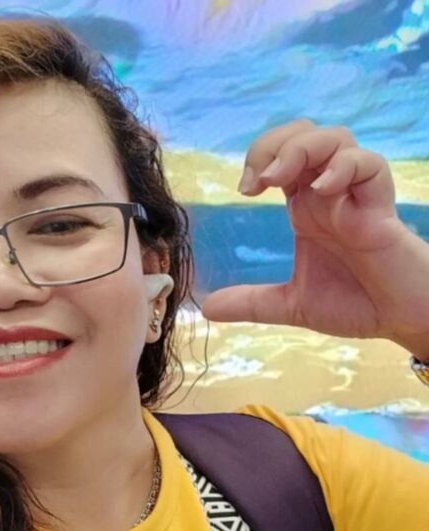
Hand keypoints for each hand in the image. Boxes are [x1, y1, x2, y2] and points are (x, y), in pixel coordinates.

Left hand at [200, 118, 428, 359]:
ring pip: (336, 138)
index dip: (259, 157)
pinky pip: (369, 165)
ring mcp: (356, 196)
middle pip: (304, 133)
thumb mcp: (292, 304)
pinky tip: (322, 191)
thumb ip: (252, 302)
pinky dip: (344, 168)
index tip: (245, 190)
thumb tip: (207, 308)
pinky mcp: (381, 207)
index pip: (281, 155)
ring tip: (278, 180)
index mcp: (308, 206)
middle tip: (257, 181)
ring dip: (302, 149)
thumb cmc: (357, 303)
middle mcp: (330, 193)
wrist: (399, 320)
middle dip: (273, 144)